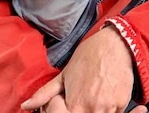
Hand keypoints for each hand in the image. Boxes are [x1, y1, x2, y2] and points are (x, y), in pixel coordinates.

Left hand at [20, 26, 147, 112]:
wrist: (114, 43)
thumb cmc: (89, 56)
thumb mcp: (64, 75)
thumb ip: (45, 94)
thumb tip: (26, 105)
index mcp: (75, 105)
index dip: (68, 111)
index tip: (70, 104)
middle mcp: (92, 109)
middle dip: (84, 111)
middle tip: (85, 97)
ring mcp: (109, 107)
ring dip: (98, 110)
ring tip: (96, 95)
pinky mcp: (123, 103)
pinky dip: (111, 108)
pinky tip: (107, 93)